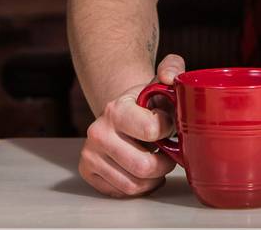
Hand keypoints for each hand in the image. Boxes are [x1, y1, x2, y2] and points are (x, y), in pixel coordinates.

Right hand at [79, 53, 186, 196]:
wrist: (120, 112)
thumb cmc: (146, 101)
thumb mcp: (160, 79)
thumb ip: (172, 68)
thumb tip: (170, 77)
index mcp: (116, 109)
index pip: (152, 130)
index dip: (169, 130)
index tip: (170, 125)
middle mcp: (97, 132)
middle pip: (144, 166)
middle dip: (165, 162)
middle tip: (168, 152)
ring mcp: (90, 154)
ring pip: (134, 185)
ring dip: (154, 178)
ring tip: (157, 161)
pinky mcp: (87, 171)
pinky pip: (122, 192)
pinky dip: (139, 186)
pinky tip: (142, 171)